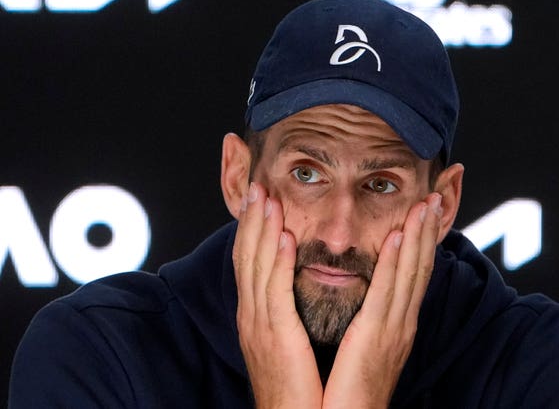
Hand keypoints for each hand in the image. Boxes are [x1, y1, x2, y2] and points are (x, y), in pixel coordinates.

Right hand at [233, 182, 322, 408]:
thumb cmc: (296, 386)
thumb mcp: (285, 342)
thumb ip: (284, 313)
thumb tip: (291, 287)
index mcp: (257, 316)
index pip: (251, 263)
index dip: (252, 230)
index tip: (259, 201)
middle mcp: (252, 316)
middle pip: (248, 258)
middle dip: (251, 220)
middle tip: (256, 186)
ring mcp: (259, 325)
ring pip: (258, 267)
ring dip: (262, 229)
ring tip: (265, 197)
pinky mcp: (275, 337)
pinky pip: (275, 292)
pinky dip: (277, 262)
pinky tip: (282, 237)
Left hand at [322, 193, 442, 408]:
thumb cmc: (348, 391)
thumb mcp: (364, 350)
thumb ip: (369, 323)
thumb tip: (368, 298)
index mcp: (396, 326)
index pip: (413, 275)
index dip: (422, 243)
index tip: (425, 214)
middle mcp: (402, 323)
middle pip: (419, 268)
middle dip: (428, 232)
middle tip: (436, 197)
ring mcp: (394, 328)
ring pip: (410, 273)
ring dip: (419, 236)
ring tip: (426, 204)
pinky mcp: (377, 336)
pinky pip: (387, 291)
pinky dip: (397, 262)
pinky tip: (400, 236)